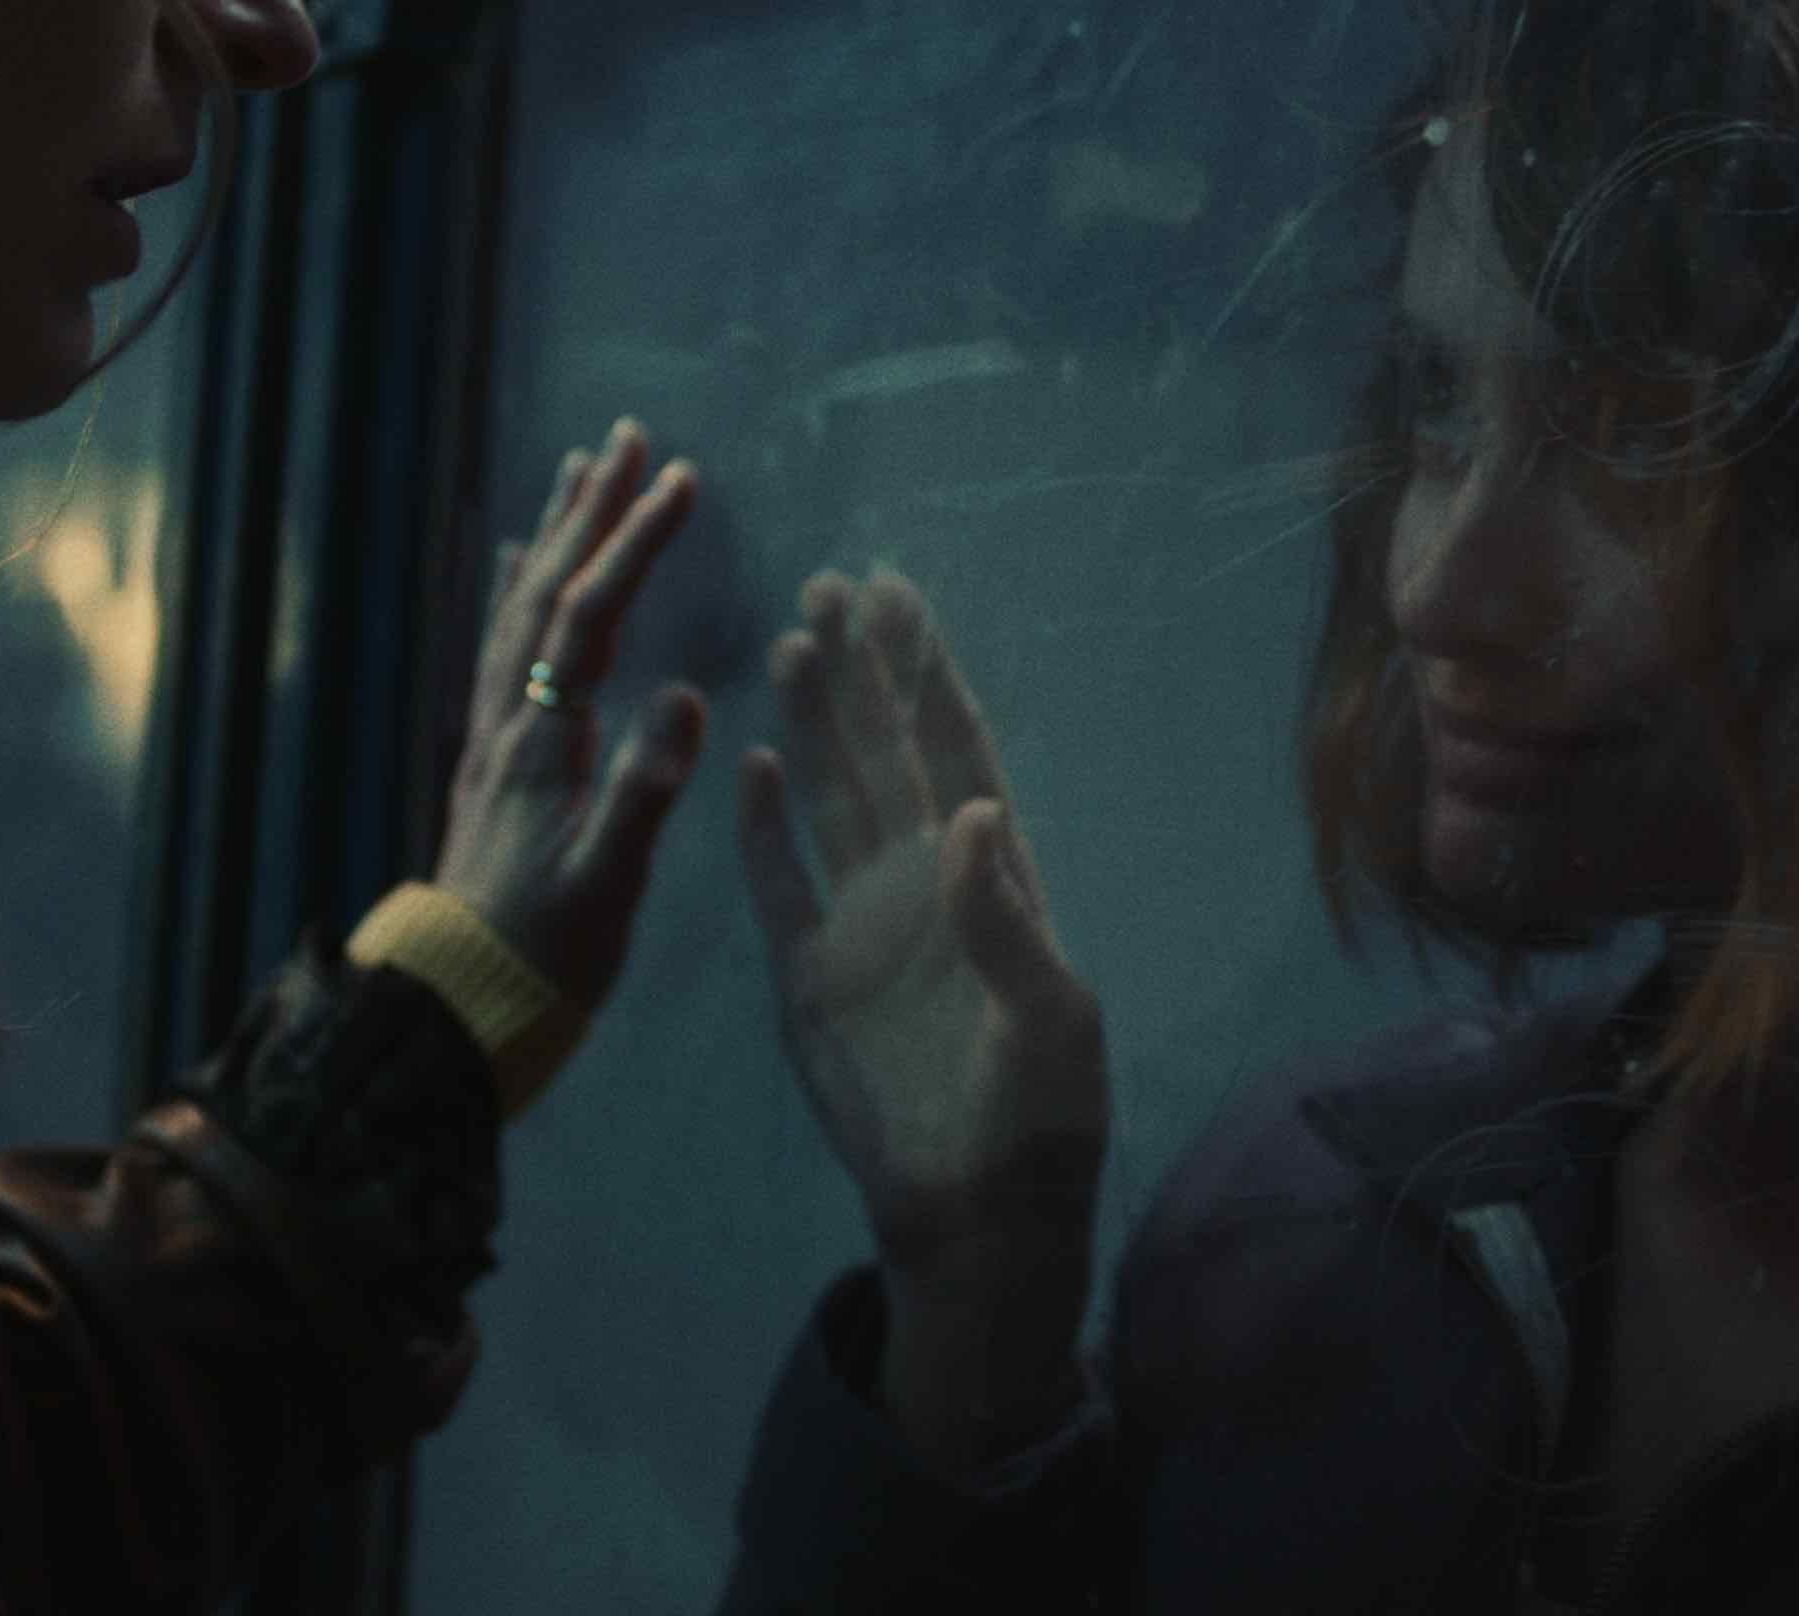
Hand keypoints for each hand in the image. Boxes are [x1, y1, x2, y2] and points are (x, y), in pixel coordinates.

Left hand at [429, 418, 708, 1019]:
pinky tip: (516, 565)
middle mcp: (507, 721)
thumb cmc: (545, 952)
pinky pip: (501, 646)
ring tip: (580, 470)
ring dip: (554, 535)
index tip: (681, 479)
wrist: (463, 1003)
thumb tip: (690, 696)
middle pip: (546, 590)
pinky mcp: (494, 757)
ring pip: (520, 608)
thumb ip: (645, 790)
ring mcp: (494, 735)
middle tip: (628, 438)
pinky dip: (517, 591)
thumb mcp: (607, 881)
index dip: (633, 542)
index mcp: (541, 740)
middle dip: (590, 510)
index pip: (588, 616)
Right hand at [736, 568, 1107, 1298]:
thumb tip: (974, 808)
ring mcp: (862, 924)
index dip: (928, 676)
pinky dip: (761, 829)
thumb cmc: (1039, 1118)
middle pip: (885, 754)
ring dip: (811, 726)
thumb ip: (1003, 916)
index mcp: (996, 881)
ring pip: (829, 800)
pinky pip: (778, 885)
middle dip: (862, 672)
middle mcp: (925, 883)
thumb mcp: (1049, 1018)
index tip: (901, 597)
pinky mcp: (810, 978)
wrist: (974, 1216)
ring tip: (790, 644)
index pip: (957, 752)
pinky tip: (749, 766)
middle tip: (830, 584)